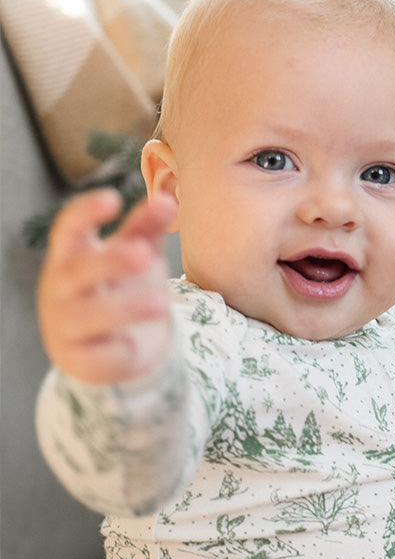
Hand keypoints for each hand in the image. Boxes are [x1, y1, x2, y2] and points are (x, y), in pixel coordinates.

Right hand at [37, 189, 176, 383]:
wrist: (99, 346)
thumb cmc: (113, 286)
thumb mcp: (132, 255)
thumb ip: (146, 230)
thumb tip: (169, 200)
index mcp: (70, 254)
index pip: (69, 227)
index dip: (86, 213)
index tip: (113, 200)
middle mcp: (60, 287)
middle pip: (78, 270)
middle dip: (111, 261)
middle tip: (145, 254)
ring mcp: (63, 324)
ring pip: (86, 315)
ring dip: (125, 308)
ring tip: (163, 304)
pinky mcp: (77, 359)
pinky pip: (94, 355)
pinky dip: (116, 350)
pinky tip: (133, 346)